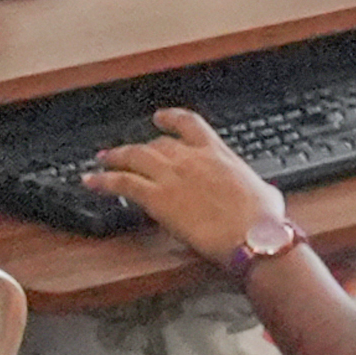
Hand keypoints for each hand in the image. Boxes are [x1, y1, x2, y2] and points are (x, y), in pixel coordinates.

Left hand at [89, 114, 287, 273]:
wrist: (254, 236)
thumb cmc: (264, 220)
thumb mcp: (264, 193)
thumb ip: (255, 188)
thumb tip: (264, 196)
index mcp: (217, 152)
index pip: (189, 124)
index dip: (170, 118)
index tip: (160, 118)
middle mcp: (191, 158)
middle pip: (156, 143)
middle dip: (138, 146)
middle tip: (124, 150)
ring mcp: (172, 176)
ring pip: (134, 157)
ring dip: (115, 157)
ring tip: (103, 160)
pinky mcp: (158, 198)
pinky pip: (122, 183)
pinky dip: (103, 180)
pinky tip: (91, 182)